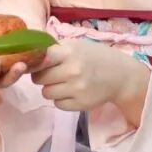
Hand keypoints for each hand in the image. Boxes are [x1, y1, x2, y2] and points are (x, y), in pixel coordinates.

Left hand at [29, 40, 149, 111]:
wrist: (121, 76)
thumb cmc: (96, 57)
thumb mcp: (77, 46)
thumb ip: (56, 50)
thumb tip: (30, 53)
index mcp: (70, 53)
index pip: (40, 58)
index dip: (34, 62)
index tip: (33, 63)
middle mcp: (72, 72)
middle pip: (39, 78)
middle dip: (42, 76)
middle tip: (51, 74)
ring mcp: (76, 90)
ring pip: (46, 93)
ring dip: (50, 88)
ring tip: (62, 83)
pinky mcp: (80, 105)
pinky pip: (57, 104)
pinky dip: (60, 99)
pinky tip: (70, 92)